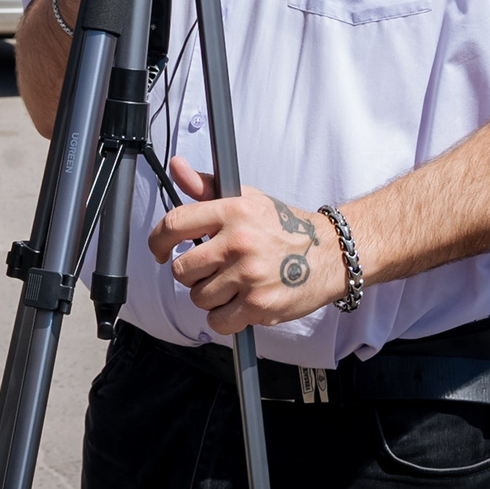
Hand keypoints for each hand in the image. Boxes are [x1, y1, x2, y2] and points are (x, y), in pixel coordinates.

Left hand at [146, 158, 336, 333]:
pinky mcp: (259, 305)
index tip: (160, 251)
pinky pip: (218, 321)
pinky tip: (239, 304)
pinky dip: (224, 318)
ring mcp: (248, 276)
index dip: (157, 242)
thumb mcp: (248, 198)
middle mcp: (238, 243)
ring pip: (199, 297)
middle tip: (212, 270)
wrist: (332, 254)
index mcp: (232, 212)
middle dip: (192, 274)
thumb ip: (207, 187)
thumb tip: (177, 166)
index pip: (174, 224)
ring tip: (232, 285)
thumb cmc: (286, 227)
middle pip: (183, 270)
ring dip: (210, 297)